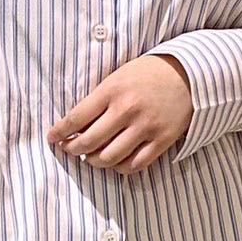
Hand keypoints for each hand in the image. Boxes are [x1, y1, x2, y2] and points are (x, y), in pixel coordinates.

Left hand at [46, 53, 191, 172]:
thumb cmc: (149, 72)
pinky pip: (135, 164)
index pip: (76, 118)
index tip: (52, 138)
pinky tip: (116, 161)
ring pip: (110, 158)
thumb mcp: (119, 75)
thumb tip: (76, 125)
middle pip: (89, 142)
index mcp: (112, 90)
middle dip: (73, 149)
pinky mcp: (162, 140)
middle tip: (70, 149)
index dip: (60, 132)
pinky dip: (120, 167)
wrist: (190, 74)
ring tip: (91, 157)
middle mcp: (127, 110)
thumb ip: (99, 98)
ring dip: (95, 161)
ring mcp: (146, 127)